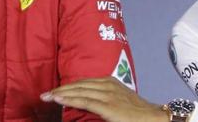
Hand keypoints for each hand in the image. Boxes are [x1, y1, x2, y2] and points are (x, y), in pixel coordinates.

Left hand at [41, 77, 168, 121]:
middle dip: (60, 89)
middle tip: (44, 94)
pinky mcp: (107, 105)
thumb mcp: (119, 99)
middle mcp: (107, 85)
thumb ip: (104, 98)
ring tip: (47, 97)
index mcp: (109, 81)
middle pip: (78, 85)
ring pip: (79, 91)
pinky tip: (59, 100)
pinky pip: (84, 101)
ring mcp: (107, 94)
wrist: (152, 117)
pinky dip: (70, 99)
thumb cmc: (136, 111)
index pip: (83, 82)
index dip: (67, 86)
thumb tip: (88, 101)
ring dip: (61, 94)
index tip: (54, 90)